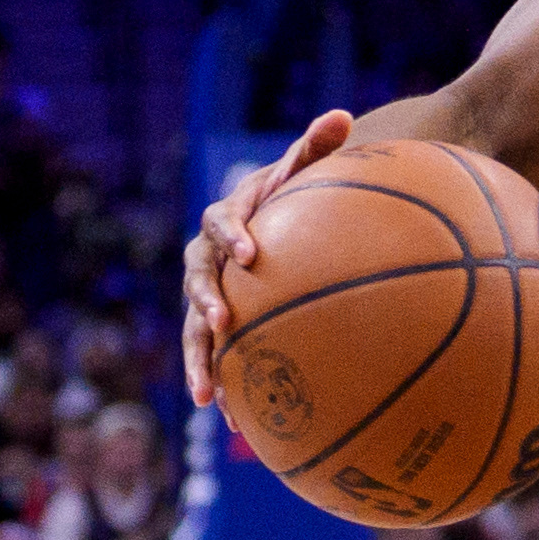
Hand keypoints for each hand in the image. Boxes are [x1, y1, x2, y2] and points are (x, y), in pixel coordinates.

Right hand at [183, 109, 355, 403]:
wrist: (281, 221)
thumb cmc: (298, 194)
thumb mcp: (309, 168)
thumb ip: (319, 145)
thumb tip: (343, 113)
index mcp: (228, 219)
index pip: (221, 223)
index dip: (232, 236)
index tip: (251, 255)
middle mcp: (209, 259)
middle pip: (196, 282)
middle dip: (205, 305)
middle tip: (223, 324)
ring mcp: (211, 295)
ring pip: (196, 329)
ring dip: (199, 361)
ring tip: (206, 397)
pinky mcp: (221, 327)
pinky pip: (218, 359)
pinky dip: (225, 387)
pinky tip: (236, 426)